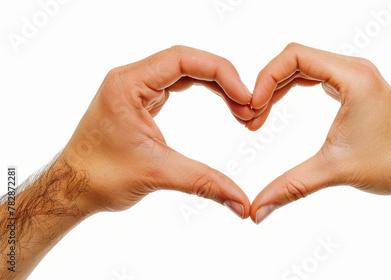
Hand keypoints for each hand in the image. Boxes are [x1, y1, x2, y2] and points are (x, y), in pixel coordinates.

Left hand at [62, 46, 252, 216]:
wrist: (72, 188)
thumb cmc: (100, 177)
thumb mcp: (158, 174)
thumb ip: (204, 183)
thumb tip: (242, 202)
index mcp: (128, 84)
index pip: (182, 59)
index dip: (220, 72)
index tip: (244, 97)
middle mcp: (131, 79)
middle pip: (188, 61)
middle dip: (223, 80)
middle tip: (248, 106)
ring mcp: (136, 88)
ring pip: (185, 71)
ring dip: (216, 85)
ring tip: (241, 107)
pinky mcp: (141, 100)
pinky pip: (178, 83)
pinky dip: (204, 91)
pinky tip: (222, 103)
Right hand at [249, 43, 390, 223]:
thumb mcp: (334, 171)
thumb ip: (290, 187)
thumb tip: (255, 212)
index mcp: (352, 76)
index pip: (294, 56)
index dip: (265, 78)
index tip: (251, 108)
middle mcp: (354, 68)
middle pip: (294, 58)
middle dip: (267, 84)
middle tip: (249, 117)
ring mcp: (355, 75)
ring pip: (303, 66)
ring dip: (277, 88)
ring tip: (258, 117)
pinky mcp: (354, 86)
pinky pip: (314, 76)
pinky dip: (292, 89)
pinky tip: (277, 108)